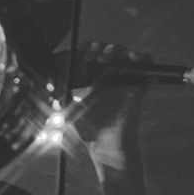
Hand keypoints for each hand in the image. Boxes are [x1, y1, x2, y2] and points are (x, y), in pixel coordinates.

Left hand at [60, 41, 149, 172]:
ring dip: (116, 50)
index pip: (94, 54)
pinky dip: (142, 57)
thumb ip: (60, 91)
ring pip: (126, 55)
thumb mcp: (68, 106)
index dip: (88, 48)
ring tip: (103, 57)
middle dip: (99, 47)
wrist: (105, 148)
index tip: (80, 50)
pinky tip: (130, 57)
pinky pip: (147, 67)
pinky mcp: (138, 89)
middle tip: (90, 55)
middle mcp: (112, 78)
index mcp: (96, 80)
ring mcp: (126, 82)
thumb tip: (46, 78)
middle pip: (110, 51)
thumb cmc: (88, 129)